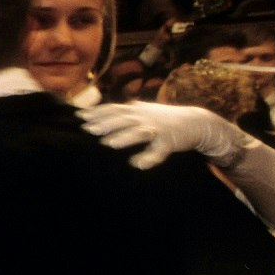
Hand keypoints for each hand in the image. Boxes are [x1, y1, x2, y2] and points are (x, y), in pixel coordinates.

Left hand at [83, 100, 240, 169]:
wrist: (196, 121)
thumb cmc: (163, 118)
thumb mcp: (143, 110)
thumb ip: (123, 111)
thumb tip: (98, 111)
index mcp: (136, 110)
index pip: (113, 109)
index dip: (96, 112)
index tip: (78, 116)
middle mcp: (145, 117)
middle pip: (123, 119)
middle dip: (105, 123)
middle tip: (87, 130)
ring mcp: (158, 129)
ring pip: (140, 132)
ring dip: (124, 138)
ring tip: (108, 144)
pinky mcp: (170, 142)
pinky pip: (159, 151)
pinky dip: (149, 158)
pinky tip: (138, 165)